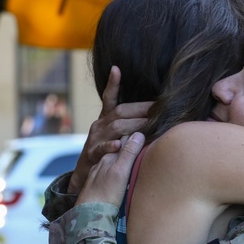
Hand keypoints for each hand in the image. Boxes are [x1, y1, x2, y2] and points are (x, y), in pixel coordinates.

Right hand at [68, 66, 153, 195]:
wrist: (85, 175)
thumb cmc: (107, 154)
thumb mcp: (117, 137)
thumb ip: (130, 126)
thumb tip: (154, 117)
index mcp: (105, 120)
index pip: (109, 98)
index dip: (113, 84)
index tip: (116, 68)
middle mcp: (99, 126)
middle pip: (119, 112)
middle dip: (140, 109)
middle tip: (158, 108)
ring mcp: (95, 139)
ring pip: (114, 128)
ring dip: (133, 126)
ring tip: (149, 124)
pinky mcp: (92, 155)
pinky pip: (101, 149)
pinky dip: (111, 146)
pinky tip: (120, 145)